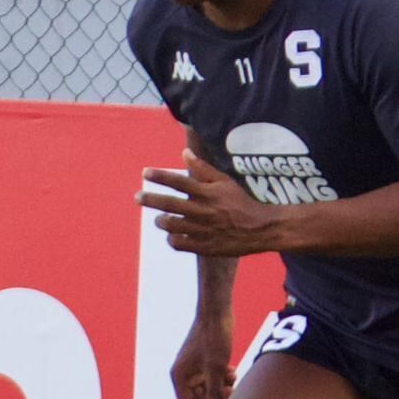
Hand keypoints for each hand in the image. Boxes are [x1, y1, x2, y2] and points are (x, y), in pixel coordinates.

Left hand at [140, 149, 284, 259]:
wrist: (261, 229)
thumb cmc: (241, 202)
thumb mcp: (224, 181)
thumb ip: (202, 168)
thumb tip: (184, 153)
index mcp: (208, 193)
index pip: (179, 182)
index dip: (160, 176)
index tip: (145, 173)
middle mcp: (203, 211)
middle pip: (169, 204)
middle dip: (150, 199)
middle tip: (137, 197)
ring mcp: (203, 230)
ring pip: (171, 225)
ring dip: (161, 221)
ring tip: (159, 219)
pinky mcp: (204, 246)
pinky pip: (179, 244)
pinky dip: (172, 239)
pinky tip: (173, 235)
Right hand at [171, 313, 235, 398]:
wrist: (217, 312)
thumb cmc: (213, 337)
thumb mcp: (216, 368)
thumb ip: (214, 392)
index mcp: (179, 376)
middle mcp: (185, 374)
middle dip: (216, 398)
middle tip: (232, 393)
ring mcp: (195, 368)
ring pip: (209, 389)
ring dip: (222, 388)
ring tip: (232, 378)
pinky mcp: (206, 362)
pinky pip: (214, 379)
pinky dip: (223, 379)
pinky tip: (232, 371)